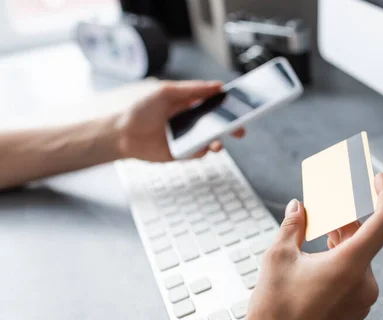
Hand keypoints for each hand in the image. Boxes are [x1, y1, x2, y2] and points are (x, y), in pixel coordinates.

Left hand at [115, 80, 244, 161]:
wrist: (123, 135)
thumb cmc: (141, 110)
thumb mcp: (166, 92)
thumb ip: (192, 89)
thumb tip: (217, 85)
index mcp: (190, 103)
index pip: (215, 102)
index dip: (229, 103)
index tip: (241, 104)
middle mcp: (192, 120)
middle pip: (218, 123)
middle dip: (232, 126)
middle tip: (240, 128)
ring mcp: (189, 137)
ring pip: (212, 140)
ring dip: (218, 141)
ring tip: (218, 142)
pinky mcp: (184, 153)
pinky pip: (199, 153)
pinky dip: (202, 151)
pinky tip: (199, 148)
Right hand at [221, 173, 382, 319]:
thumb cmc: (274, 312)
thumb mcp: (278, 257)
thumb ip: (293, 225)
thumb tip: (298, 208)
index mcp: (351, 266)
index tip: (379, 179)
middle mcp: (364, 284)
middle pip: (365, 238)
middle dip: (346, 220)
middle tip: (326, 207)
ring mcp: (362, 301)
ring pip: (359, 258)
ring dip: (341, 242)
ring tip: (317, 233)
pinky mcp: (354, 312)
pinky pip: (354, 277)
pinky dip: (341, 262)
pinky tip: (319, 260)